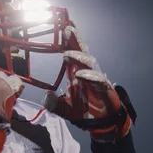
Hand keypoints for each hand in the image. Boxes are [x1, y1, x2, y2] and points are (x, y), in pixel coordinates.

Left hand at [43, 26, 135, 141]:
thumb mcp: (63, 109)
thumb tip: (46, 97)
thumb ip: (53, 104)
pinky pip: (98, 80)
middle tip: (67, 29)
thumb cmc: (84, 112)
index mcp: (77, 72)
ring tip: (66, 54)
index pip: (72, 52)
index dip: (69, 40)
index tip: (62, 26)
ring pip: (90, 63)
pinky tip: (80, 74)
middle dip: (75, 40)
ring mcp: (97, 80)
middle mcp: (87, 72)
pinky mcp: (105, 90)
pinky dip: (89, 76)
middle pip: (82, 52)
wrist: (101, 126)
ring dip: (79, 57)